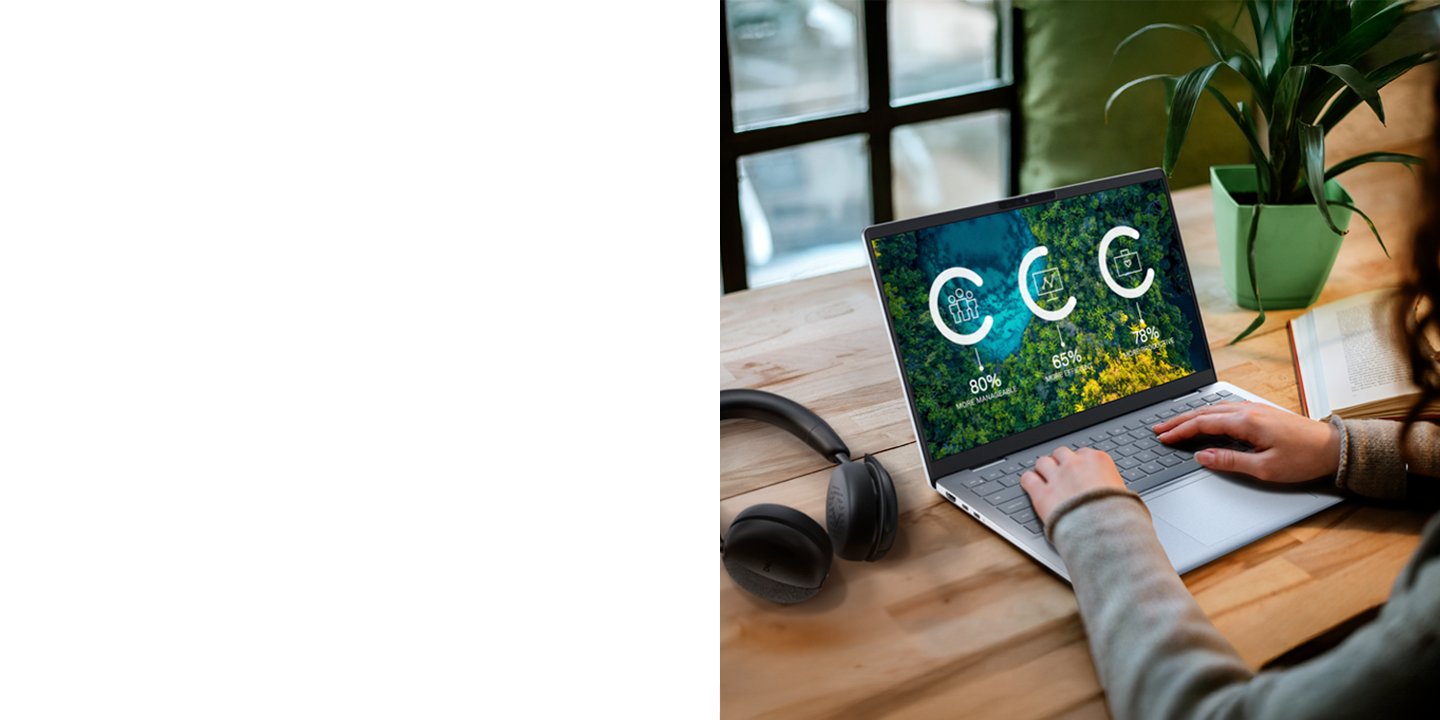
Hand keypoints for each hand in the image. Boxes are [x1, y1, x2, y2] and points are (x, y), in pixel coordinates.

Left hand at [1020, 446, 1125, 522]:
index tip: (1078, 472)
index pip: (1082, 453)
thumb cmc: (1119, 517)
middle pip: (1061, 453)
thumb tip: (1116, 492)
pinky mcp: (1041, 493)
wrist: (1106, 532)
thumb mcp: (1125, 495)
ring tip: (1045, 480)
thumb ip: (1112, 486)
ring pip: (1042, 462)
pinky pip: (1027, 478)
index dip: (1079, 464)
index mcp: (1098, 460)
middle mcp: (1075, 464)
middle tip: (1061, 476)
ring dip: (1043, 470)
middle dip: (1060, 464)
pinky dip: (1028, 482)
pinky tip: (1031, 486)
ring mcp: (1057, 477)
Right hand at [1152, 401, 1340, 482]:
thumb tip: (1202, 457)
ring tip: (1175, 424)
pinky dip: (1208, 414)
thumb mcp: (1264, 468)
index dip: (1179, 432)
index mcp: (1246, 422)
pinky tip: (1205, 418)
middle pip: (1204, 413)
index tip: (1163, 438)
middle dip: (1178, 421)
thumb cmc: (1303, 458)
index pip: (1202, 424)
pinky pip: (1226, 408)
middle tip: (1158, 429)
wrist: (1333, 448)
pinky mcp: (1261, 412)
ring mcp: (1255, 409)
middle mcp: (1248, 410)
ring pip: (1214, 408)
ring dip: (1192, 416)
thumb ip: (1229, 460)